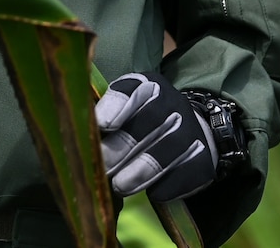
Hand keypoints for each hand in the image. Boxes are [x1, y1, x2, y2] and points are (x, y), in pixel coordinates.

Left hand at [95, 71, 218, 202]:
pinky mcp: (204, 160)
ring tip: (120, 186)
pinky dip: (168, 185)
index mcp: (146, 86)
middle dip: (119, 148)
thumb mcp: (122, 109)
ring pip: (166, 151)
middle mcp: (171, 104)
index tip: (101, 126)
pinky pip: (187, 174)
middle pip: (145, 124)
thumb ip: (102, 118)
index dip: (115, 107)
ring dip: (141, 171)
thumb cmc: (141, 120)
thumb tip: (75, 136)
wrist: (191, 130)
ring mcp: (191, 131)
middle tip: (101, 167)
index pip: (130, 91)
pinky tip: (153, 193)